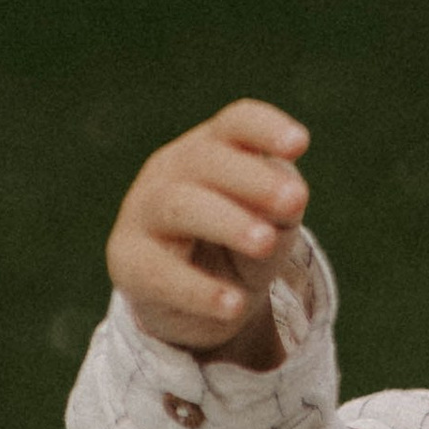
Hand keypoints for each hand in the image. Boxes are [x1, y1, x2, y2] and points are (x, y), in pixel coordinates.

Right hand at [107, 97, 312, 365]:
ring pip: (180, 206)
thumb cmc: (236, 248)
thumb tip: (289, 198)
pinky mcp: (128, 261)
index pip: (236, 124)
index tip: (300, 145)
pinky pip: (162, 273)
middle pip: (207, 160)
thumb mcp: (269, 227)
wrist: (192, 304)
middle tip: (295, 202)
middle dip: (253, 180)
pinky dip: (201, 290)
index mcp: (212, 149)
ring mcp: (143, 211)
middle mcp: (171, 169)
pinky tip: (234, 304)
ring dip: (228, 222)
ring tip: (266, 243)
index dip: (266, 128)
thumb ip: (280, 211)